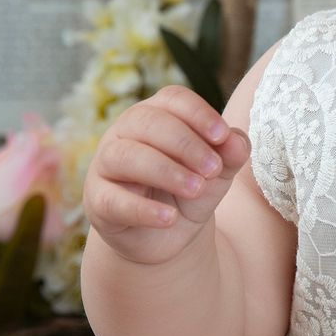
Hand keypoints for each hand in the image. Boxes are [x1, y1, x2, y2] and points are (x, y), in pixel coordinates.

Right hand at [83, 85, 248, 265]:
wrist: (167, 236)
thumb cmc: (190, 190)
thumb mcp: (216, 173)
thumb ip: (230, 154)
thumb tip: (236, 142)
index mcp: (156, 115)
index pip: (172, 99)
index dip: (198, 113)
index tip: (222, 136)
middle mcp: (125, 133)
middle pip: (147, 122)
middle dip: (185, 143)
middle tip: (213, 169)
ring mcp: (106, 166)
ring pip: (125, 156)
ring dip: (165, 171)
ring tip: (196, 189)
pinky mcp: (98, 201)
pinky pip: (112, 200)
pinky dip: (142, 209)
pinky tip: (169, 218)